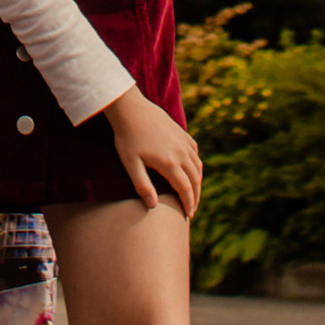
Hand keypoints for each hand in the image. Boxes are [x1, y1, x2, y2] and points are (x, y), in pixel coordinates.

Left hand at [103, 86, 204, 217]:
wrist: (130, 108)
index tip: (188, 215)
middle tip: (192, 209)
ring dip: (197, 181)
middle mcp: (181, 153)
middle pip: (195, 179)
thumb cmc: (127, 138)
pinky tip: (192, 168)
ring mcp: (183, 141)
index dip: (188, 204)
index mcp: (170, 163)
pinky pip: (194, 151)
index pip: (185, 189)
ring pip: (197, 165)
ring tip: (193, 193)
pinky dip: (196, 163)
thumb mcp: (130, 164)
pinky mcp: (181, 132)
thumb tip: (153, 206)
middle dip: (195, 196)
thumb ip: (142, 185)